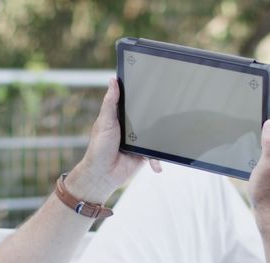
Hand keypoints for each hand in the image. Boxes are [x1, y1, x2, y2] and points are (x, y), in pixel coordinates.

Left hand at [69, 79, 160, 200]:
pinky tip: (157, 165)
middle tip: (169, 107)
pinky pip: (156, 154)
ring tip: (170, 134)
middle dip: (156, 115)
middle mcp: (130, 128)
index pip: (131, 102)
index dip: (140, 93)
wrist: (103, 175)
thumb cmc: (98, 148)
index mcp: (119, 117)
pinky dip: (158, 159)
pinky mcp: (144, 154)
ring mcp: (138, 141)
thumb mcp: (104, 122)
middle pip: (146, 117)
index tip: (151, 82)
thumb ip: (110, 103)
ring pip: (154, 134)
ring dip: (160, 137)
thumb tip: (113, 81)